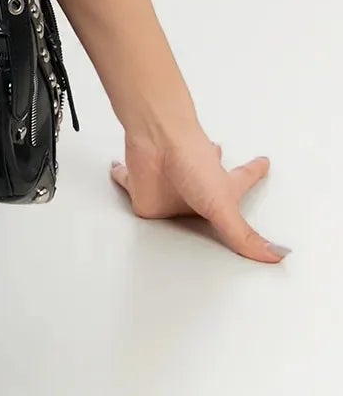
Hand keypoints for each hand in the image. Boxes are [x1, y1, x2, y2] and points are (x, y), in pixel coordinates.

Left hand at [109, 127, 290, 263]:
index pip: (243, 181)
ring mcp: (167, 188)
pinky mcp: (140, 190)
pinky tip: (117, 170)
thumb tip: (277, 254)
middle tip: (213, 177)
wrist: (157, 140)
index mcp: (218, 188)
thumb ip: (242, 235)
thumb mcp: (223, 204)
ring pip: (167, 189)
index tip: (263, 162)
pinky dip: (120, 175)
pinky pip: (126, 180)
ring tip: (164, 184)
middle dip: (208, 182)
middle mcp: (193, 187)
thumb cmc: (190, 160)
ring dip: (165, 186)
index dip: (254, 173)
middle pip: (203, 186)